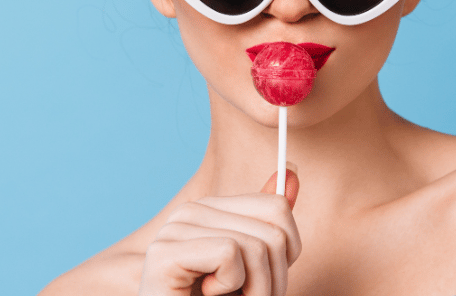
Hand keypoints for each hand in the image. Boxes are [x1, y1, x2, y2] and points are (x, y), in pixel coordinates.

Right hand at [139, 168, 300, 295]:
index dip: (287, 251)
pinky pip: (228, 254)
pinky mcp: (163, 254)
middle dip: (273, 277)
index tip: (268, 276)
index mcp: (211, 208)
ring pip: (255, 247)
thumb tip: (292, 173)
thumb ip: (271, 223)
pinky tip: (207, 294)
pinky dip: (229, 286)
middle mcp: (190, 211)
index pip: (276, 207)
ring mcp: (173, 230)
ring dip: (256, 289)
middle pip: (272, 230)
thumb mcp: (255, 263)